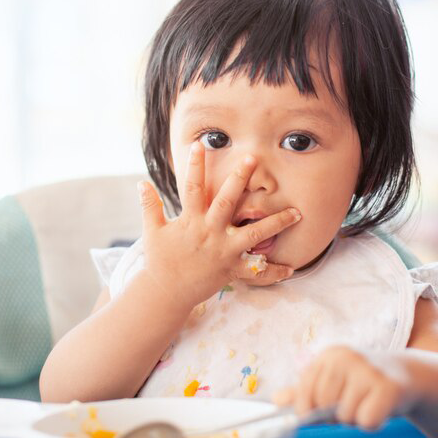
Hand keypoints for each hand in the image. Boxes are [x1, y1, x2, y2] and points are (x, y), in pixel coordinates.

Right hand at [137, 141, 301, 309]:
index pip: (192, 188)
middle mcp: (209, 233)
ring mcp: (223, 252)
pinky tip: (290, 268)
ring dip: (276, 223)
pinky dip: (273, 271)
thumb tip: (141, 182)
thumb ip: (149, 206)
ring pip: (254, 235)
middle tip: (254, 158)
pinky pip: (255, 272)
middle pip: (227, 202)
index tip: (200, 145)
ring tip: (297, 212)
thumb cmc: (159, 260)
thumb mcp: (152, 231)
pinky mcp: (230, 270)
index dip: (195, 166)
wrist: (165, 292)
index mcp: (190, 221)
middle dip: (240, 179)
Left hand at [273, 346, 419, 431]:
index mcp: (329, 355)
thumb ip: (304, 391)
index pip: (304, 390)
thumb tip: (276, 400)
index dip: (308, 408)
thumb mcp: (333, 381)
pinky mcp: (388, 387)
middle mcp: (346, 358)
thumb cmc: (363, 381)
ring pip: (345, 415)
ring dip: (356, 418)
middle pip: (323, 405)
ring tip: (367, 402)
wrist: (407, 375)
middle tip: (353, 403)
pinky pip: (367, 420)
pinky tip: (380, 408)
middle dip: (336, 414)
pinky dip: (373, 422)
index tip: (319, 411)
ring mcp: (367, 370)